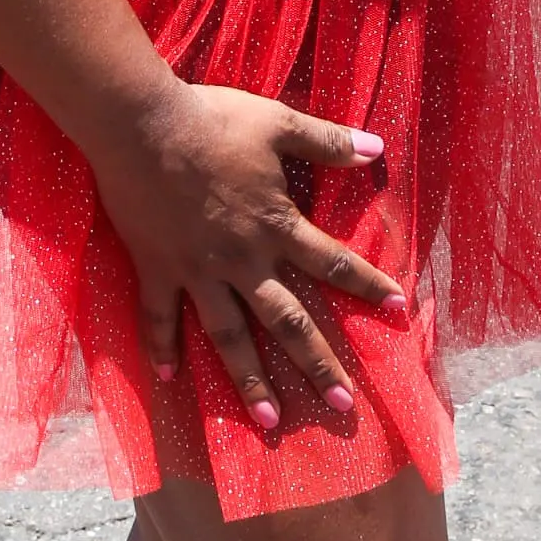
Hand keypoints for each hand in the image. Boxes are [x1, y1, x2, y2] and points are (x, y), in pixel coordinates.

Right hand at [89, 79, 408, 436]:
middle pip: (287, 321)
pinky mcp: (157, 267)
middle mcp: (242, 259)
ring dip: (250, 380)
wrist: (142, 124)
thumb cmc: (212, 119)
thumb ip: (327, 140)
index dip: (367, 284)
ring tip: (270, 420)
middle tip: (343, 404)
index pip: (333, 261)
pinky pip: (160, 316)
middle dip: (318, 364)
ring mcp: (197, 269)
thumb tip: (378, 147)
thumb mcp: (278, 122)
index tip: (398, 310)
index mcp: (275, 225)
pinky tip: (170, 379)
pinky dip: (162, 347)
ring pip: (229, 336)